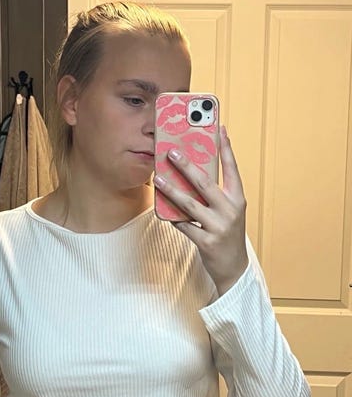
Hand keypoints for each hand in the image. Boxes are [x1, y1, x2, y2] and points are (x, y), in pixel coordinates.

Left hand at [153, 126, 247, 294]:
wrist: (234, 267)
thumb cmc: (227, 233)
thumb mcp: (228, 211)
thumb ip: (214, 194)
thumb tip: (191, 174)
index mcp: (238, 199)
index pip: (232, 169)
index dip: (226, 149)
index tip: (220, 129)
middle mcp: (231, 211)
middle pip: (205, 183)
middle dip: (187, 166)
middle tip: (171, 152)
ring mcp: (219, 227)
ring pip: (190, 204)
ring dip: (171, 189)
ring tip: (158, 177)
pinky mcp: (206, 241)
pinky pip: (183, 225)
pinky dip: (171, 216)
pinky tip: (161, 208)